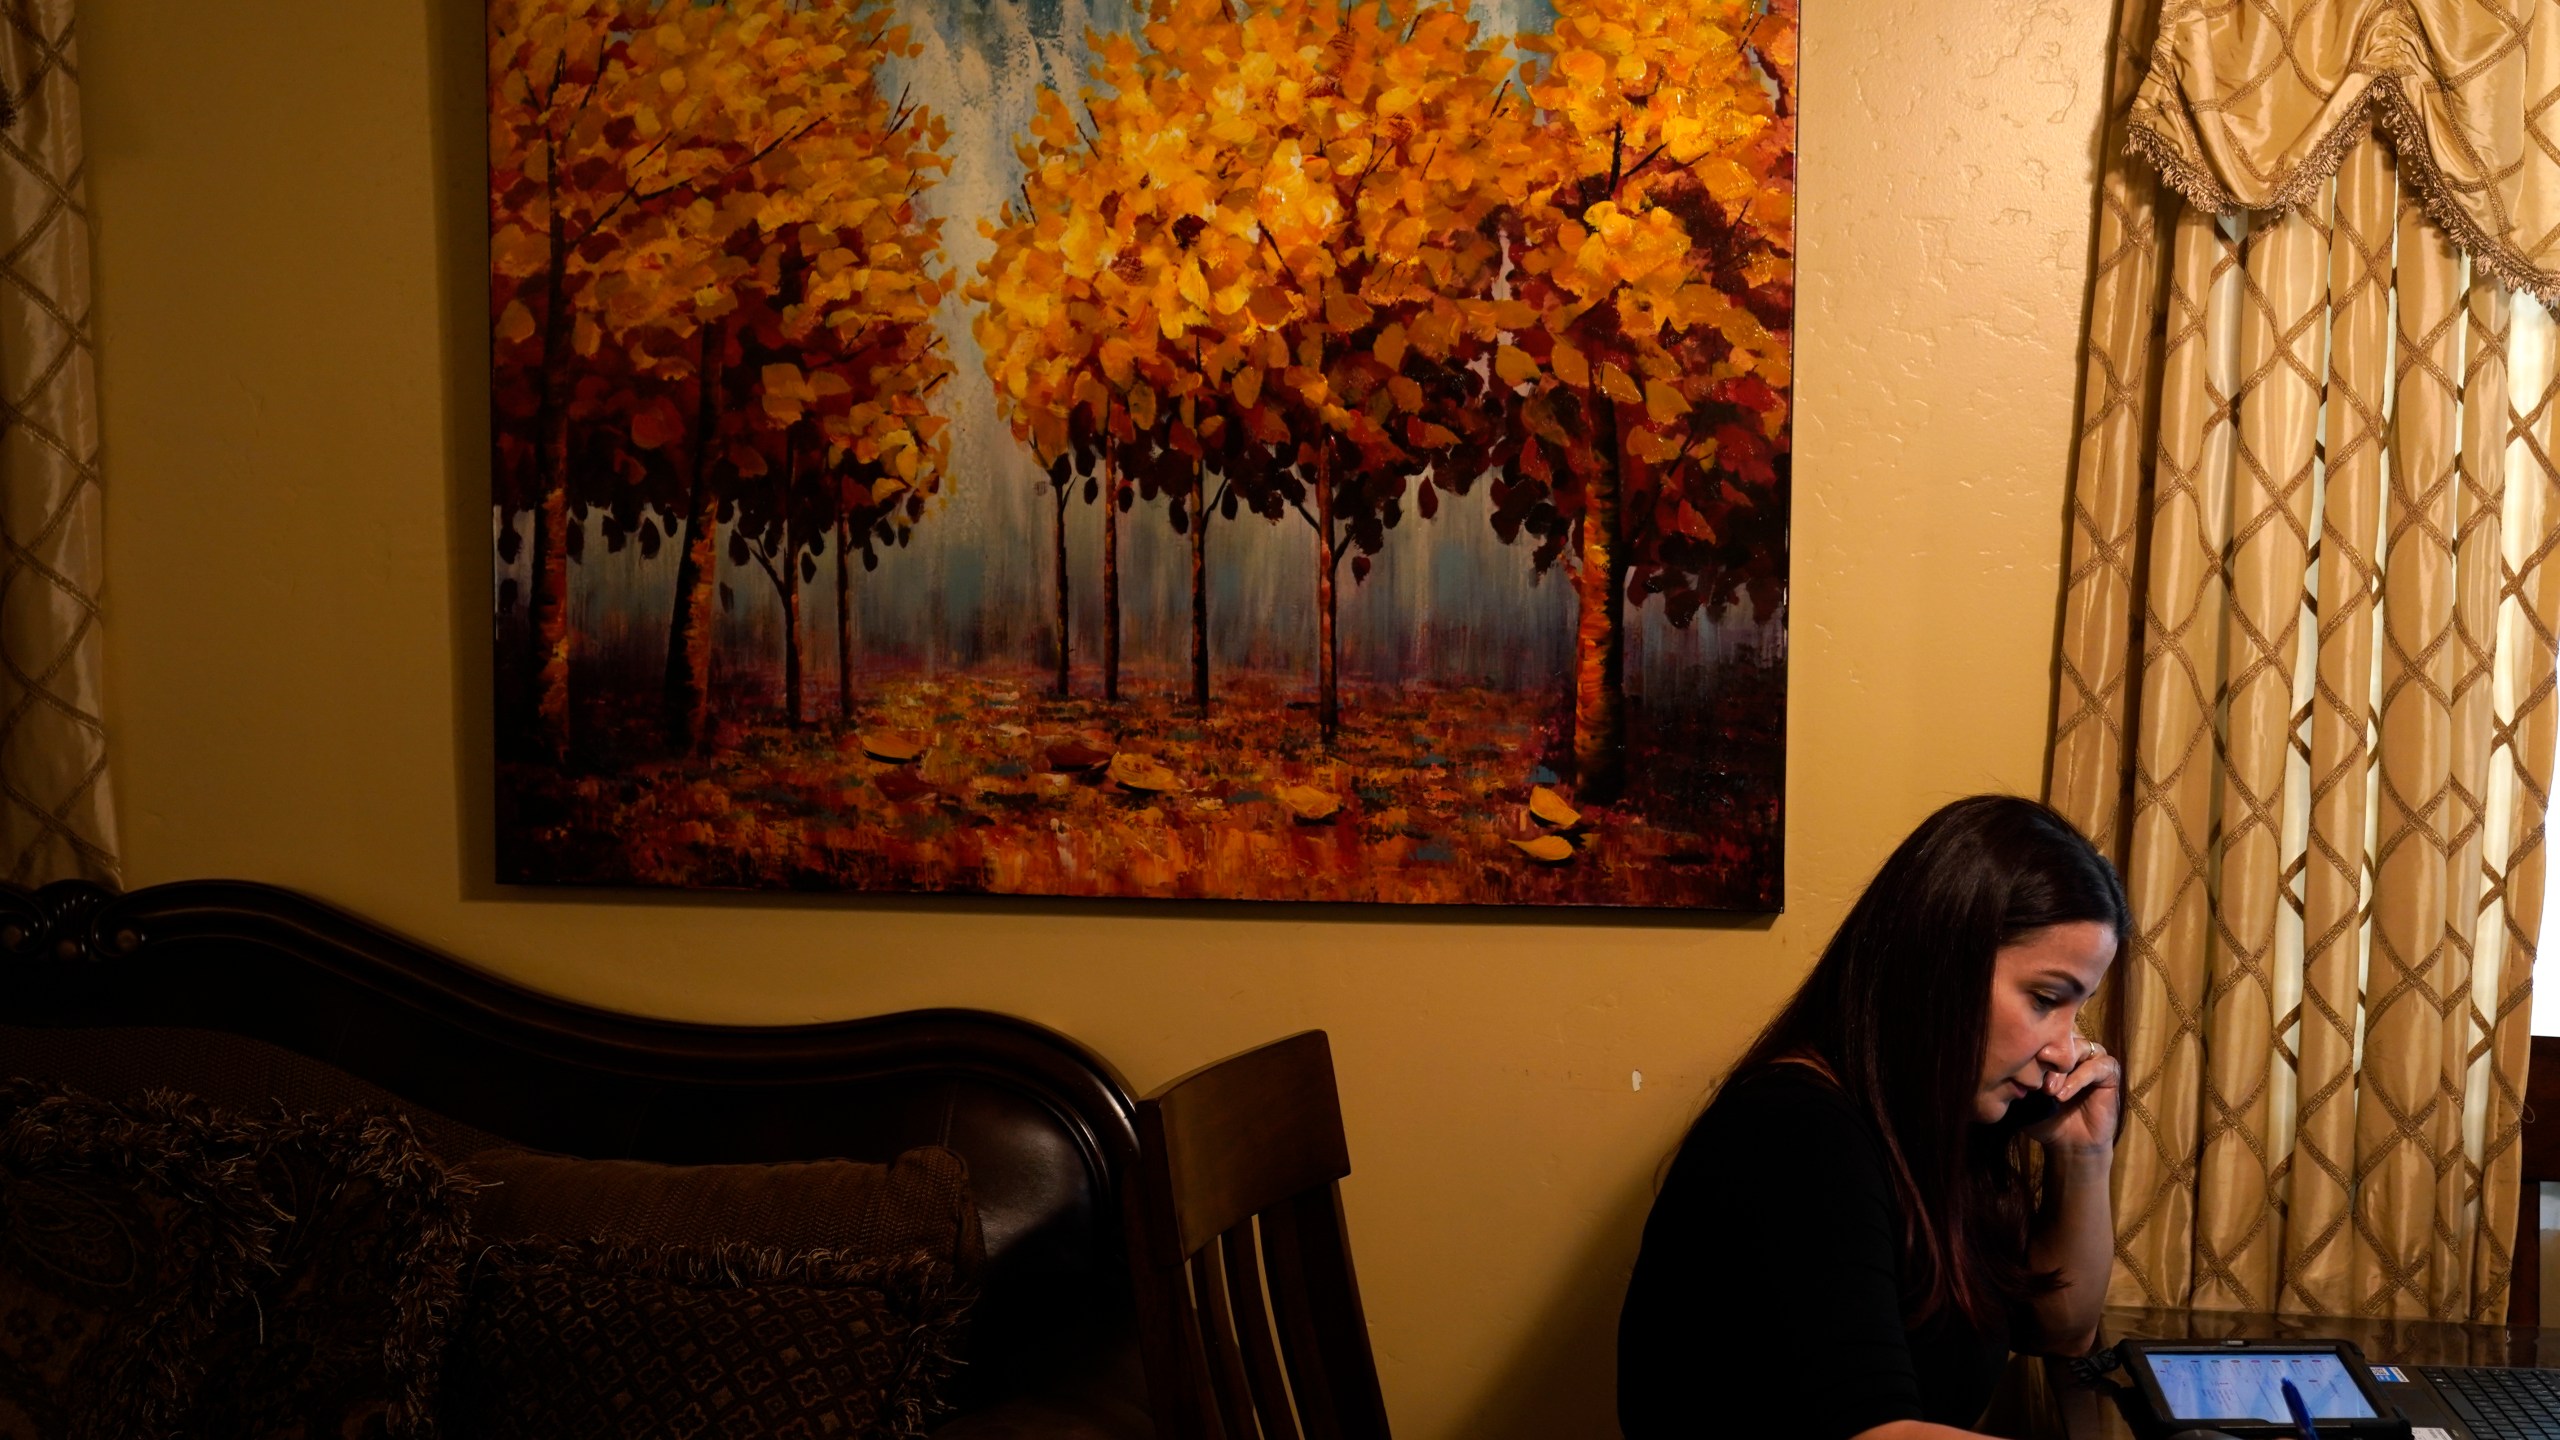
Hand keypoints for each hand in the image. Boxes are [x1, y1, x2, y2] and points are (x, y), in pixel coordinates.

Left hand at [2022, 1033, 2118, 1155]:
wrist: (2068, 1144)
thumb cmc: (2044, 1117)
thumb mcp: (2024, 1096)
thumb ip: (2017, 1077)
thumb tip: (2002, 1063)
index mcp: (2054, 1046)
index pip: (2043, 1030)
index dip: (2030, 1042)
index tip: (2016, 1062)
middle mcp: (2074, 1047)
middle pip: (2061, 1036)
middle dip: (2046, 1056)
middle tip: (2033, 1078)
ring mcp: (2093, 1057)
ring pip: (2078, 1049)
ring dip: (2061, 1069)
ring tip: (2048, 1091)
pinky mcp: (2109, 1071)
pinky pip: (2097, 1066)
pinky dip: (2078, 1079)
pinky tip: (2062, 1095)